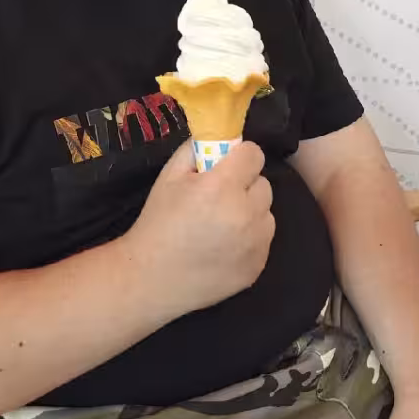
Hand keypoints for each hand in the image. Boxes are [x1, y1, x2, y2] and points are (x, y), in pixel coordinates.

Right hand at [124, 140, 274, 319]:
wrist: (152, 278)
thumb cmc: (158, 222)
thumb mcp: (168, 176)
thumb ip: (195, 150)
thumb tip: (219, 139)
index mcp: (222, 186)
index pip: (255, 155)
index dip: (240, 157)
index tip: (228, 165)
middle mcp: (246, 213)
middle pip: (263, 184)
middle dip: (245, 185)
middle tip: (220, 197)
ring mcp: (256, 243)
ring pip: (266, 212)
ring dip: (250, 212)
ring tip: (222, 224)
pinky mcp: (258, 266)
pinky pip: (264, 239)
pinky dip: (250, 238)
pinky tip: (224, 246)